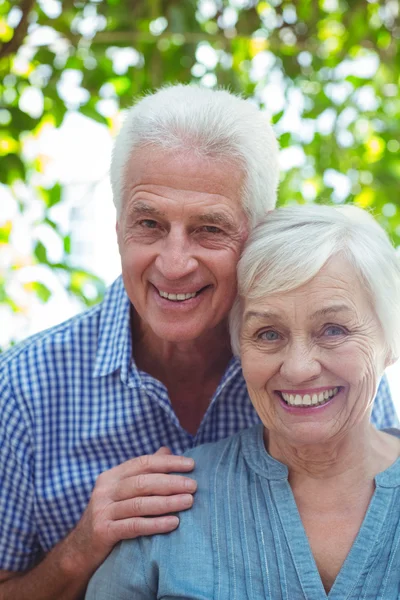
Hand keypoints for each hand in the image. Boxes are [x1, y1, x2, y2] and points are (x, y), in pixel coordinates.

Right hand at [71, 447, 195, 568]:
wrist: (80, 550)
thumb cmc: (110, 516)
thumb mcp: (122, 491)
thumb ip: (143, 471)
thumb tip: (167, 450)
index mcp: (111, 476)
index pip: (143, 462)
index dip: (168, 462)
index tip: (191, 464)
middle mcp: (105, 490)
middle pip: (143, 481)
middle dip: (171, 482)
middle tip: (193, 486)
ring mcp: (102, 511)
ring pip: (140, 503)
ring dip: (167, 502)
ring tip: (189, 502)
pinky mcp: (103, 532)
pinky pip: (134, 526)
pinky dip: (155, 524)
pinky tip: (174, 523)